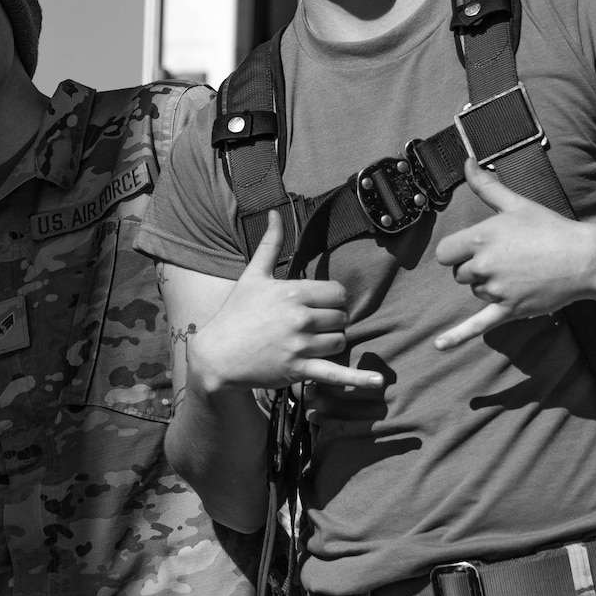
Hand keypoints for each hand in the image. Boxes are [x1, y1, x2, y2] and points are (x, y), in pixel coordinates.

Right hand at [190, 218, 380, 392]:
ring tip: (310, 343)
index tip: (317, 305)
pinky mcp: (299, 370)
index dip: (331, 300)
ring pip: (340, 342)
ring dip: (331, 343)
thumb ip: (270, 244)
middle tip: (310, 325)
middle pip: (341, 318)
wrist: (216, 354)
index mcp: (292, 292)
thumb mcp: (252, 276)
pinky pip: (337, 374)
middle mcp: (300, 318)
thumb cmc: (235, 313)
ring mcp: (300, 345)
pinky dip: (360, 378)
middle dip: (331, 321)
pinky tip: (379, 382)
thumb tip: (276, 213)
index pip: (337, 293)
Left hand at [432, 163, 595, 349]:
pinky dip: (457, 337)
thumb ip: (486, 186)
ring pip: (476, 293)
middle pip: (460, 275)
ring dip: (489, 287)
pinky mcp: (509, 309)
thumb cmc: (550, 229)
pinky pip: (477, 325)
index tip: (475, 249)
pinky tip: (439, 346)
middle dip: (476, 270)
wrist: (585, 258)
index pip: (445, 253)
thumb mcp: (516, 204)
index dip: (458, 252)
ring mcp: (496, 289)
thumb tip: (467, 162)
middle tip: (506, 260)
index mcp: (480, 238)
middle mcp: (484, 265)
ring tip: (519, 274)